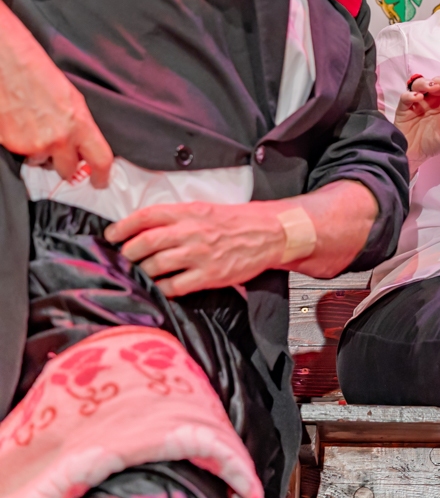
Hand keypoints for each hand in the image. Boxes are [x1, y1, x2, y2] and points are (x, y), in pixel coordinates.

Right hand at [0, 22, 112, 185]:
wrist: (9, 66)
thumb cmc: (41, 77)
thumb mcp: (73, 100)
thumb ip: (81, 127)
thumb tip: (84, 147)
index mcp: (80, 125)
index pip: (100, 160)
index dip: (102, 176)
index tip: (101, 182)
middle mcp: (58, 139)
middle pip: (68, 170)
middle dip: (68, 167)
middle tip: (65, 157)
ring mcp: (32, 145)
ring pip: (42, 162)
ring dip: (43, 154)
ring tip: (38, 129)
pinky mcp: (11, 146)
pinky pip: (22, 155)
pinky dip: (24, 146)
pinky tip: (23, 126)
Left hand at [104, 201, 286, 296]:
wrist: (269, 233)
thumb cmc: (236, 222)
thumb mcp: (204, 209)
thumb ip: (176, 217)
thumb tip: (143, 228)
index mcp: (189, 211)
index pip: (146, 216)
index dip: (122, 227)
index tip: (112, 236)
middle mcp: (191, 231)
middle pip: (145, 243)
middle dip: (128, 253)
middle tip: (125, 258)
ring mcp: (200, 254)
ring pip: (155, 265)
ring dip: (142, 271)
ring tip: (141, 273)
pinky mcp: (209, 275)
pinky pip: (174, 286)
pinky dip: (162, 288)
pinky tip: (161, 287)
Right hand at [396, 77, 439, 163]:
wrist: (416, 155)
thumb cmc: (434, 143)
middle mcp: (431, 100)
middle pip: (437, 82)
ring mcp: (417, 102)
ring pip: (421, 84)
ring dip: (428, 83)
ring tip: (434, 87)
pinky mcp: (404, 108)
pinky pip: (405, 96)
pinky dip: (411, 94)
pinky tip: (419, 98)